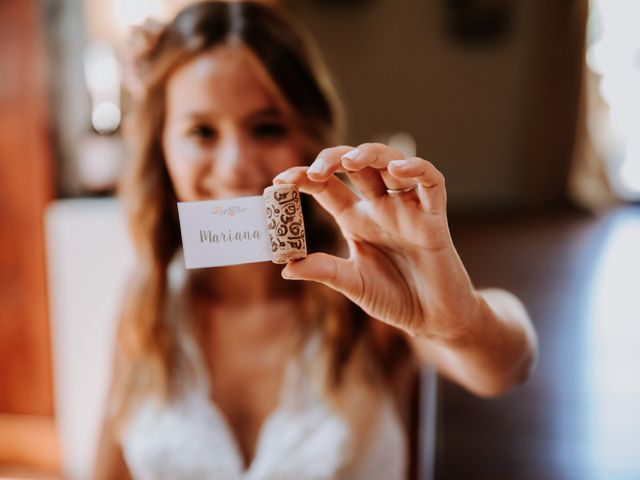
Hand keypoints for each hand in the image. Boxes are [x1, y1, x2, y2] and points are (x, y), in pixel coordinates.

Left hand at [273, 143, 481, 339]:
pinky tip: (397, 170)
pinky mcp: (434, 217)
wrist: (433, 319)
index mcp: (355, 220)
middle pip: (356, 167)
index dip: (304, 178)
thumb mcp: (353, 284)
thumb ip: (324, 271)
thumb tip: (285, 268)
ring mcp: (407, 209)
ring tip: (350, 160)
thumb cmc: (395, 298)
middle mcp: (379, 207)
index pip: (327, 187)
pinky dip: (417, 169)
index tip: (280, 180)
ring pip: (391, 163)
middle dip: (334, 159)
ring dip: (371, 155)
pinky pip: (431, 182)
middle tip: (315, 172)